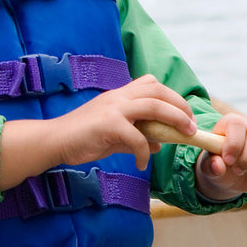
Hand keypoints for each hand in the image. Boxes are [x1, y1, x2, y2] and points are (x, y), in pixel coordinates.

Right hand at [52, 74, 197, 171]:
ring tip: (185, 135)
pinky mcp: (108, 124)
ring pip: (154, 105)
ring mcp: (113, 108)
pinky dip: (145, 152)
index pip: (150, 83)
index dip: (171, 96)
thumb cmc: (82, 137)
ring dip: (175, 120)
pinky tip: (142, 163)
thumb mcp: (114, 135)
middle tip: (191, 125)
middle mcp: (118, 97)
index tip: (183, 114)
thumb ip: (136, 136)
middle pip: (158, 90)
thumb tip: (157, 144)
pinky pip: (137, 137)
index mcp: (119, 95)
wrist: (55, 140)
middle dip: (180, 106)